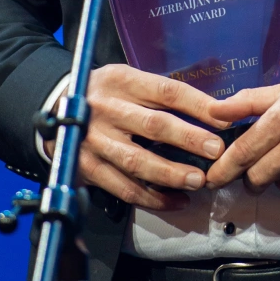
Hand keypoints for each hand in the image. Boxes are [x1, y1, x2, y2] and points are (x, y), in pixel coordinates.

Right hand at [51, 65, 231, 210]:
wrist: (54, 108)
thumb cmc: (106, 94)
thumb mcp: (128, 79)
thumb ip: (161, 93)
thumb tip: (214, 110)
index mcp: (122, 80)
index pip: (166, 91)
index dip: (198, 105)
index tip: (224, 119)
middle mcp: (107, 108)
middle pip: (153, 125)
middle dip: (188, 139)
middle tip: (217, 151)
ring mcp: (94, 140)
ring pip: (137, 161)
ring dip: (172, 173)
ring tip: (199, 181)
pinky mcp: (88, 168)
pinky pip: (123, 188)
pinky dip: (152, 198)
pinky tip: (176, 201)